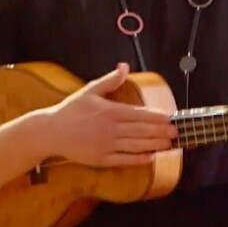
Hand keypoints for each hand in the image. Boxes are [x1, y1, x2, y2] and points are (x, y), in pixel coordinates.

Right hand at [46, 63, 178, 166]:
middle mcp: (110, 129)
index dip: (156, 117)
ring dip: (155, 145)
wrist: (51, 132)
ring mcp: (106, 145)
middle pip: (142, 131)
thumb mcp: (90, 91)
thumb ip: (110, 80)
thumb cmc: (71, 110)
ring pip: (136, 146)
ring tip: (169, 145)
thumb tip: (124, 66)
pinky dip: (138, 159)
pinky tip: (150, 157)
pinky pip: (124, 160)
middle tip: (177, 132)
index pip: (139, 114)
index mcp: (110, 111)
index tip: (170, 118)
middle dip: (161, 132)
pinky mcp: (101, 159)